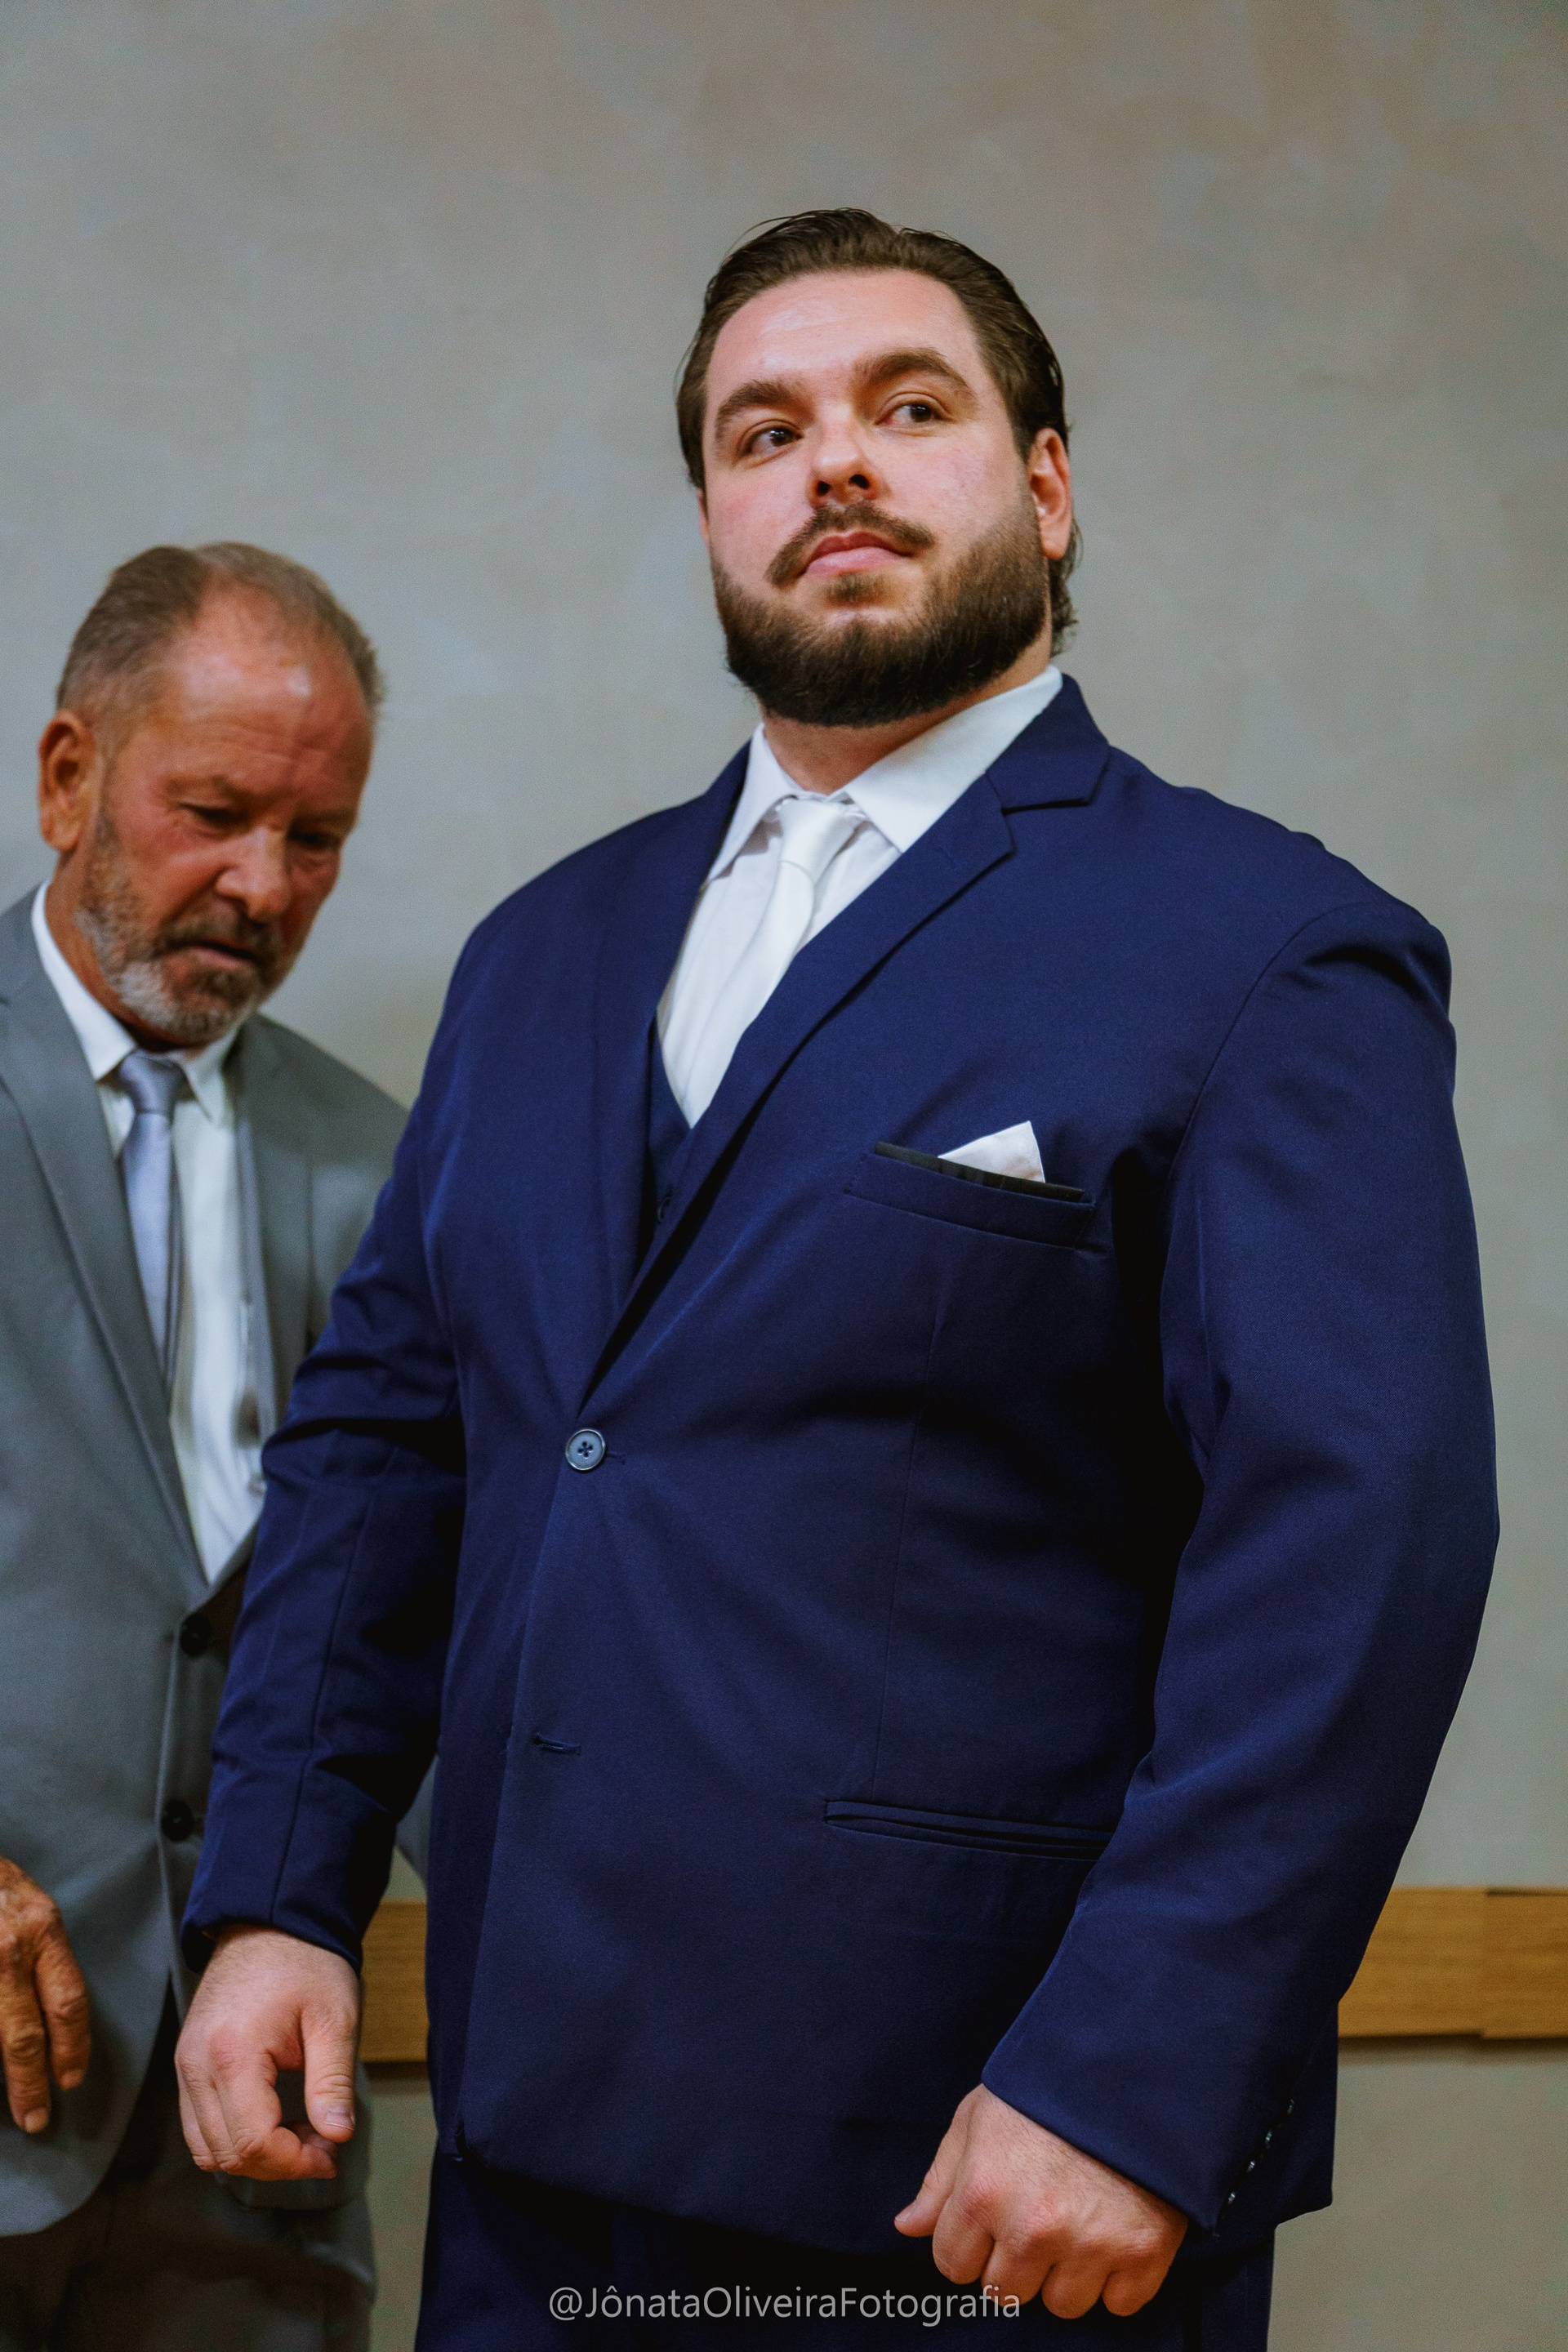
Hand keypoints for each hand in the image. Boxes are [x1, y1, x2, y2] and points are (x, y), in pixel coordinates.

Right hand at [0, 1855, 90, 2133]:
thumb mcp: (33, 1908)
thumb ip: (43, 1955)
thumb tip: (54, 2018)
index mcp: (42, 1930)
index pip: (68, 2002)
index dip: (72, 2048)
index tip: (71, 2080)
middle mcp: (10, 1949)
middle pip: (24, 2035)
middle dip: (31, 2083)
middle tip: (36, 2118)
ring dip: (5, 2074)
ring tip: (13, 2105)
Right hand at [175, 1925, 360, 2181]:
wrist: (269, 1921)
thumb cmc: (306, 1963)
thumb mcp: (334, 2019)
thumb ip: (333, 2082)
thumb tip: (338, 2136)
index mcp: (232, 2053)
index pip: (253, 2142)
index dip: (294, 2162)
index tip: (330, 2155)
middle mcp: (196, 2064)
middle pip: (226, 2154)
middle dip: (278, 2164)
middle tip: (323, 2146)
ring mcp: (185, 2064)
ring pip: (206, 2148)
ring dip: (253, 2157)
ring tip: (300, 2135)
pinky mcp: (186, 2062)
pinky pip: (198, 2125)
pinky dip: (233, 2137)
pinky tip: (273, 2121)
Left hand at [895, 2084, 1186, 2318]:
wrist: (1131, 2065)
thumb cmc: (1045, 2087)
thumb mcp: (978, 2116)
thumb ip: (940, 2179)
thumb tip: (908, 2226)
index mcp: (982, 2193)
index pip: (953, 2265)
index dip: (968, 2242)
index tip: (991, 2218)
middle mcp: (1032, 2228)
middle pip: (1004, 2291)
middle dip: (1015, 2258)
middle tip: (1038, 2211)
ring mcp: (1089, 2244)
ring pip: (1061, 2303)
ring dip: (1067, 2272)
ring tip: (1078, 2216)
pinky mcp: (1142, 2252)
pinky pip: (1118, 2304)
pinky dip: (1118, 2276)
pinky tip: (1115, 2228)